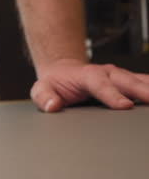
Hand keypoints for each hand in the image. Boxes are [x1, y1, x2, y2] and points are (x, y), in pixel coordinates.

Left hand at [30, 59, 148, 111]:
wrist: (62, 72)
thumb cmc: (53, 83)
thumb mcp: (40, 90)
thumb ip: (44, 97)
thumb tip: (53, 106)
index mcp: (87, 75)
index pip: (101, 85)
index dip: (113, 95)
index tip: (124, 106)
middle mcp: (106, 73)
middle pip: (128, 81)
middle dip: (143, 91)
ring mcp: (118, 76)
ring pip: (140, 81)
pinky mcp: (125, 81)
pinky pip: (144, 83)